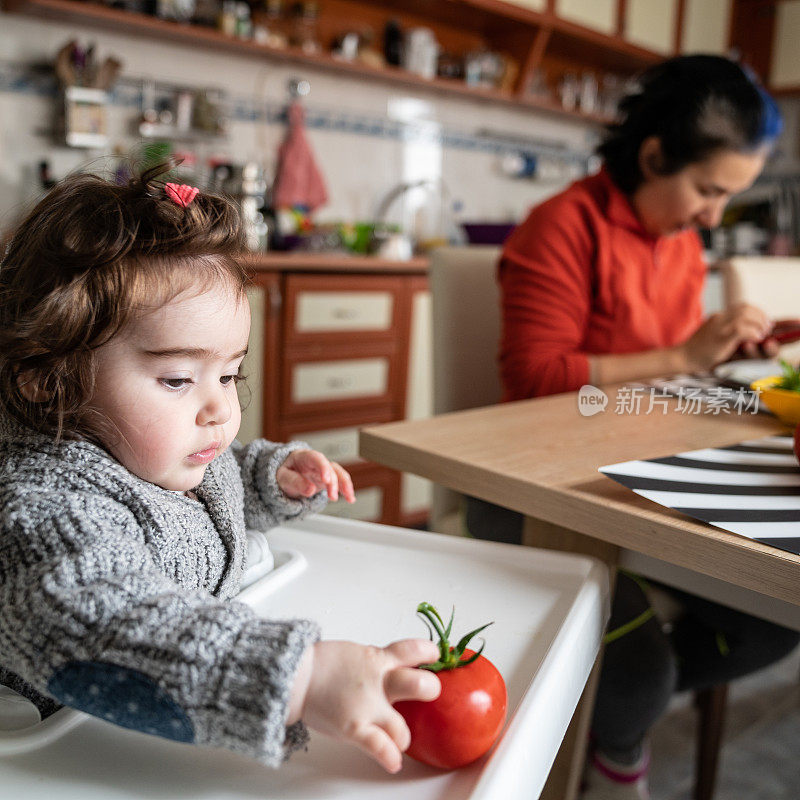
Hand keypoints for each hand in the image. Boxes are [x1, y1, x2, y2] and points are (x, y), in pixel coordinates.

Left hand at [276, 449, 354, 502]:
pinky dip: (345, 490)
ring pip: (338, 474)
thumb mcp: (283, 478)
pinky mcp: (328, 479)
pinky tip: (350, 498)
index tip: (326, 480)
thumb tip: (310, 489)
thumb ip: (295, 482)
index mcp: (304, 457)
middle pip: (330, 467)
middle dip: (333, 482)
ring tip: (349, 498)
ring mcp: (324, 470)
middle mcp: (317, 462)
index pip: (316, 458)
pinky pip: (339, 482)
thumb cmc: (285, 472)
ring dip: (345, 485)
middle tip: (332, 496)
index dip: (323, 468)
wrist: (287, 475)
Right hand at [289, 639, 440, 772]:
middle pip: (418, 684)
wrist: (296, 675)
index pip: (413, 650)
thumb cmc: (322, 664)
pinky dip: (389, 757)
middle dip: (430, 689)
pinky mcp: (354, 727)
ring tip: (402, 738)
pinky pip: (378, 746)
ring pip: (401, 726)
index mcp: (378, 659)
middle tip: (430, 694)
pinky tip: (394, 762)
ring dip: (404, 736)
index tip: (436, 657)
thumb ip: (377, 663)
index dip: (429, 653)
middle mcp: (378, 682)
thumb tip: (392, 668)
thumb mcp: (356, 653)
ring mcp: (368, 707)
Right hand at [681, 303, 773, 370]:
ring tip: (763, 334)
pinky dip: (753, 332)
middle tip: (766, 327)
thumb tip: (741, 333)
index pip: (741, 307)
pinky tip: (756, 339)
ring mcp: (720, 326)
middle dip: (761, 316)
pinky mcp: (721, 337)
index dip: (756, 312)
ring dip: (759, 323)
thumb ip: (723, 330)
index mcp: (718, 317)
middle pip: (746, 307)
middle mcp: (719, 318)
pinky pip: (742, 329)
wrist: (683, 358)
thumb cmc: (697, 352)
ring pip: (746, 315)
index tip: (762, 322)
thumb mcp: (711, 335)